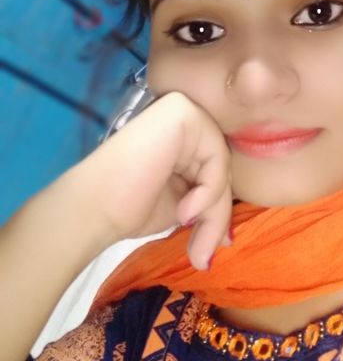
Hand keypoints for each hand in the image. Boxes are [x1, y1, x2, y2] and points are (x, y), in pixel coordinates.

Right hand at [80, 91, 231, 269]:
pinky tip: (184, 210)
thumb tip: (231, 236)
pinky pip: (217, 155)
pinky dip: (208, 191)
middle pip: (221, 167)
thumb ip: (210, 205)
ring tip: (189, 231)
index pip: (216, 168)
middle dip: (216, 215)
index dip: (217, 210)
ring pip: (222, 165)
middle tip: (202, 252)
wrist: (93, 209)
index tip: (208, 247)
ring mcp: (184, 108)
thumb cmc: (130, 207)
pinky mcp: (182, 110)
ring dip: (213, 209)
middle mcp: (185, 115)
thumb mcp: (184, 207)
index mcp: (184, 136)